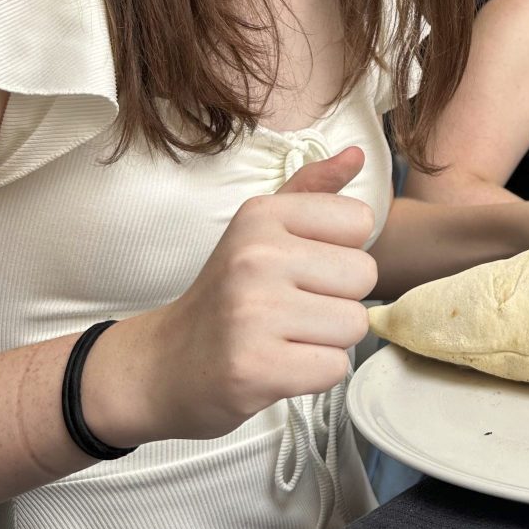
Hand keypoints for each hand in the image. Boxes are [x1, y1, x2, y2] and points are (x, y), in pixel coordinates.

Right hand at [87, 148, 378, 445]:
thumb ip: (313, 189)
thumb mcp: (261, 229)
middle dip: (338, 299)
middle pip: (364, 275)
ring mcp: (253, 313)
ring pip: (354, 325)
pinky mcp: (255, 367)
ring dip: (328, 340)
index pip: (359, 221)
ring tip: (286, 337)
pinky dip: (315, 373)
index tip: (303, 268)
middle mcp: (256, 256)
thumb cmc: (228, 294)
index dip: (340, 251)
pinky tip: (281, 364)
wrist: (164, 365)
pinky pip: (335, 367)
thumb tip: (359, 154)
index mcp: (262, 215)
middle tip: (293, 309)